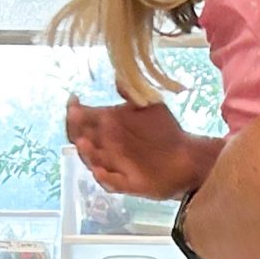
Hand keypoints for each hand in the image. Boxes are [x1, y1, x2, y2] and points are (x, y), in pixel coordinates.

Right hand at [65, 96, 217, 199]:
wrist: (185, 157)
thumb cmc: (164, 131)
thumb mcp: (149, 106)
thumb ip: (132, 94)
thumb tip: (118, 76)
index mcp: (107, 127)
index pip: (81, 119)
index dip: (74, 110)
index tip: (74, 100)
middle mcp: (105, 146)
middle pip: (80, 139)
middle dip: (75, 129)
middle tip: (75, 118)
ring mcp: (113, 165)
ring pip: (92, 161)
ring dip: (86, 153)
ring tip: (83, 142)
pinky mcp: (126, 183)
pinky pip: (110, 183)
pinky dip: (103, 177)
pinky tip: (100, 170)